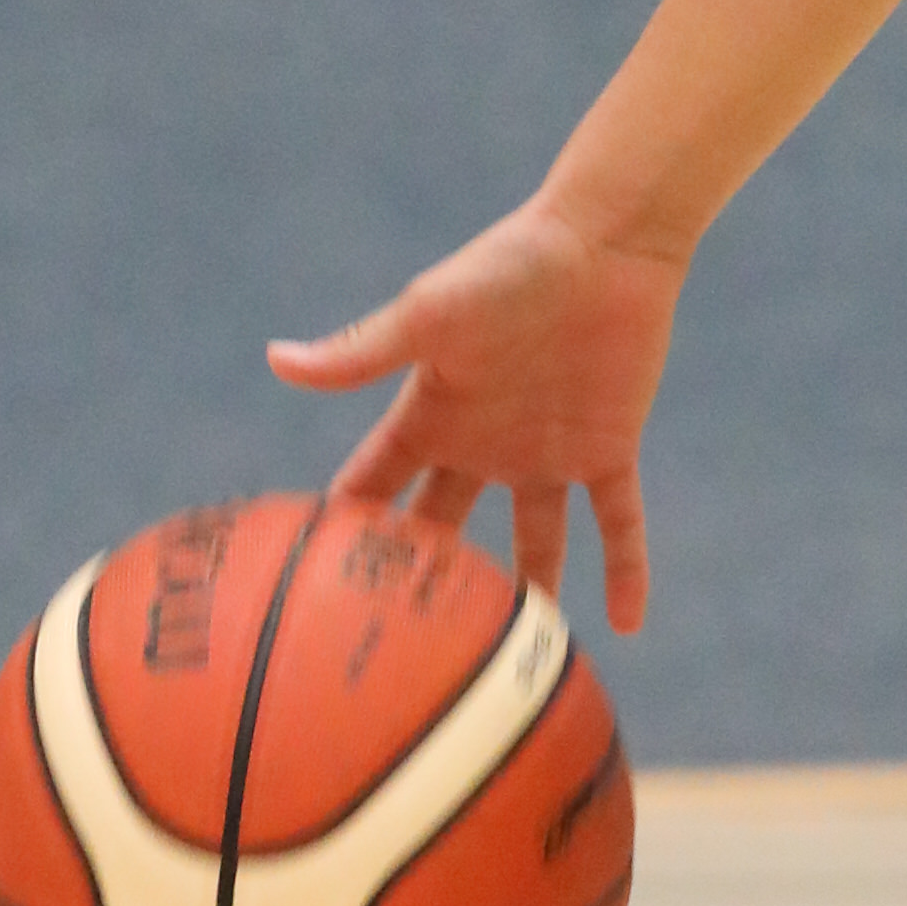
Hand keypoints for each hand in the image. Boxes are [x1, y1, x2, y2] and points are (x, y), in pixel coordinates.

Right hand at [267, 197, 683, 627]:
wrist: (602, 240)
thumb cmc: (508, 266)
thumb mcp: (430, 314)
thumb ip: (363, 352)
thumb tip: (277, 362)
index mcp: (431, 413)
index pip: (375, 486)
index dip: (347, 534)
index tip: (314, 598)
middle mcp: (482, 442)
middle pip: (444, 527)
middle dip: (423, 583)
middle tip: (401, 653)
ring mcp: (545, 450)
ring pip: (532, 542)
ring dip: (527, 594)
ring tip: (513, 665)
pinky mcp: (606, 446)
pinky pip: (618, 520)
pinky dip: (627, 568)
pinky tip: (629, 624)